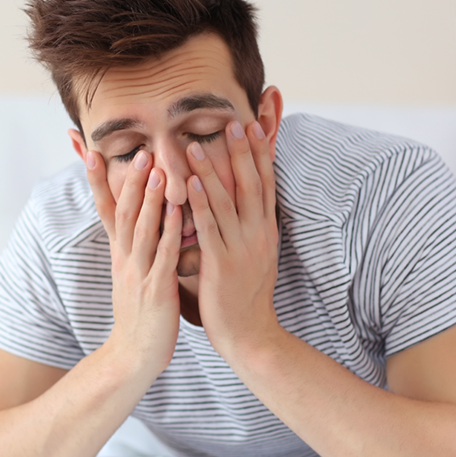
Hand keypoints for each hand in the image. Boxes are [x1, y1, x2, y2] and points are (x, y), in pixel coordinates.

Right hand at [85, 149, 182, 374]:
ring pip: (141, 229)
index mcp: (120, 254)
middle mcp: (125, 259)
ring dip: (148, 199)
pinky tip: (177, 211)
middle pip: (123, 213)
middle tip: (138, 151)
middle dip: (130, 181)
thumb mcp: (130, 276)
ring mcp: (138, 273)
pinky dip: (169, 231)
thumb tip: (140, 222)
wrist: (133, 356)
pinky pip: (163, 255)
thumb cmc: (140, 315)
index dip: (98, 181)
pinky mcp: (156, 289)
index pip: (106, 210)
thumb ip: (135, 248)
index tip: (91, 152)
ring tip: (156, 170)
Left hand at [185, 121, 279, 354]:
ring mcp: (241, 248)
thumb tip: (249, 207)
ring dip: (211, 171)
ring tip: (195, 145)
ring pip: (227, 202)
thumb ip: (251, 230)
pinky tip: (190, 185)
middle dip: (241, 152)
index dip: (259, 154)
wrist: (250, 334)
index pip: (265, 184)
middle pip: (251, 184)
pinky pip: (210, 228)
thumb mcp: (257, 256)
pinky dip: (200, 204)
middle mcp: (258, 234)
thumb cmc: (247, 296)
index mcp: (265, 231)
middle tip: (232, 122)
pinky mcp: (222, 264)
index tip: (253, 127)